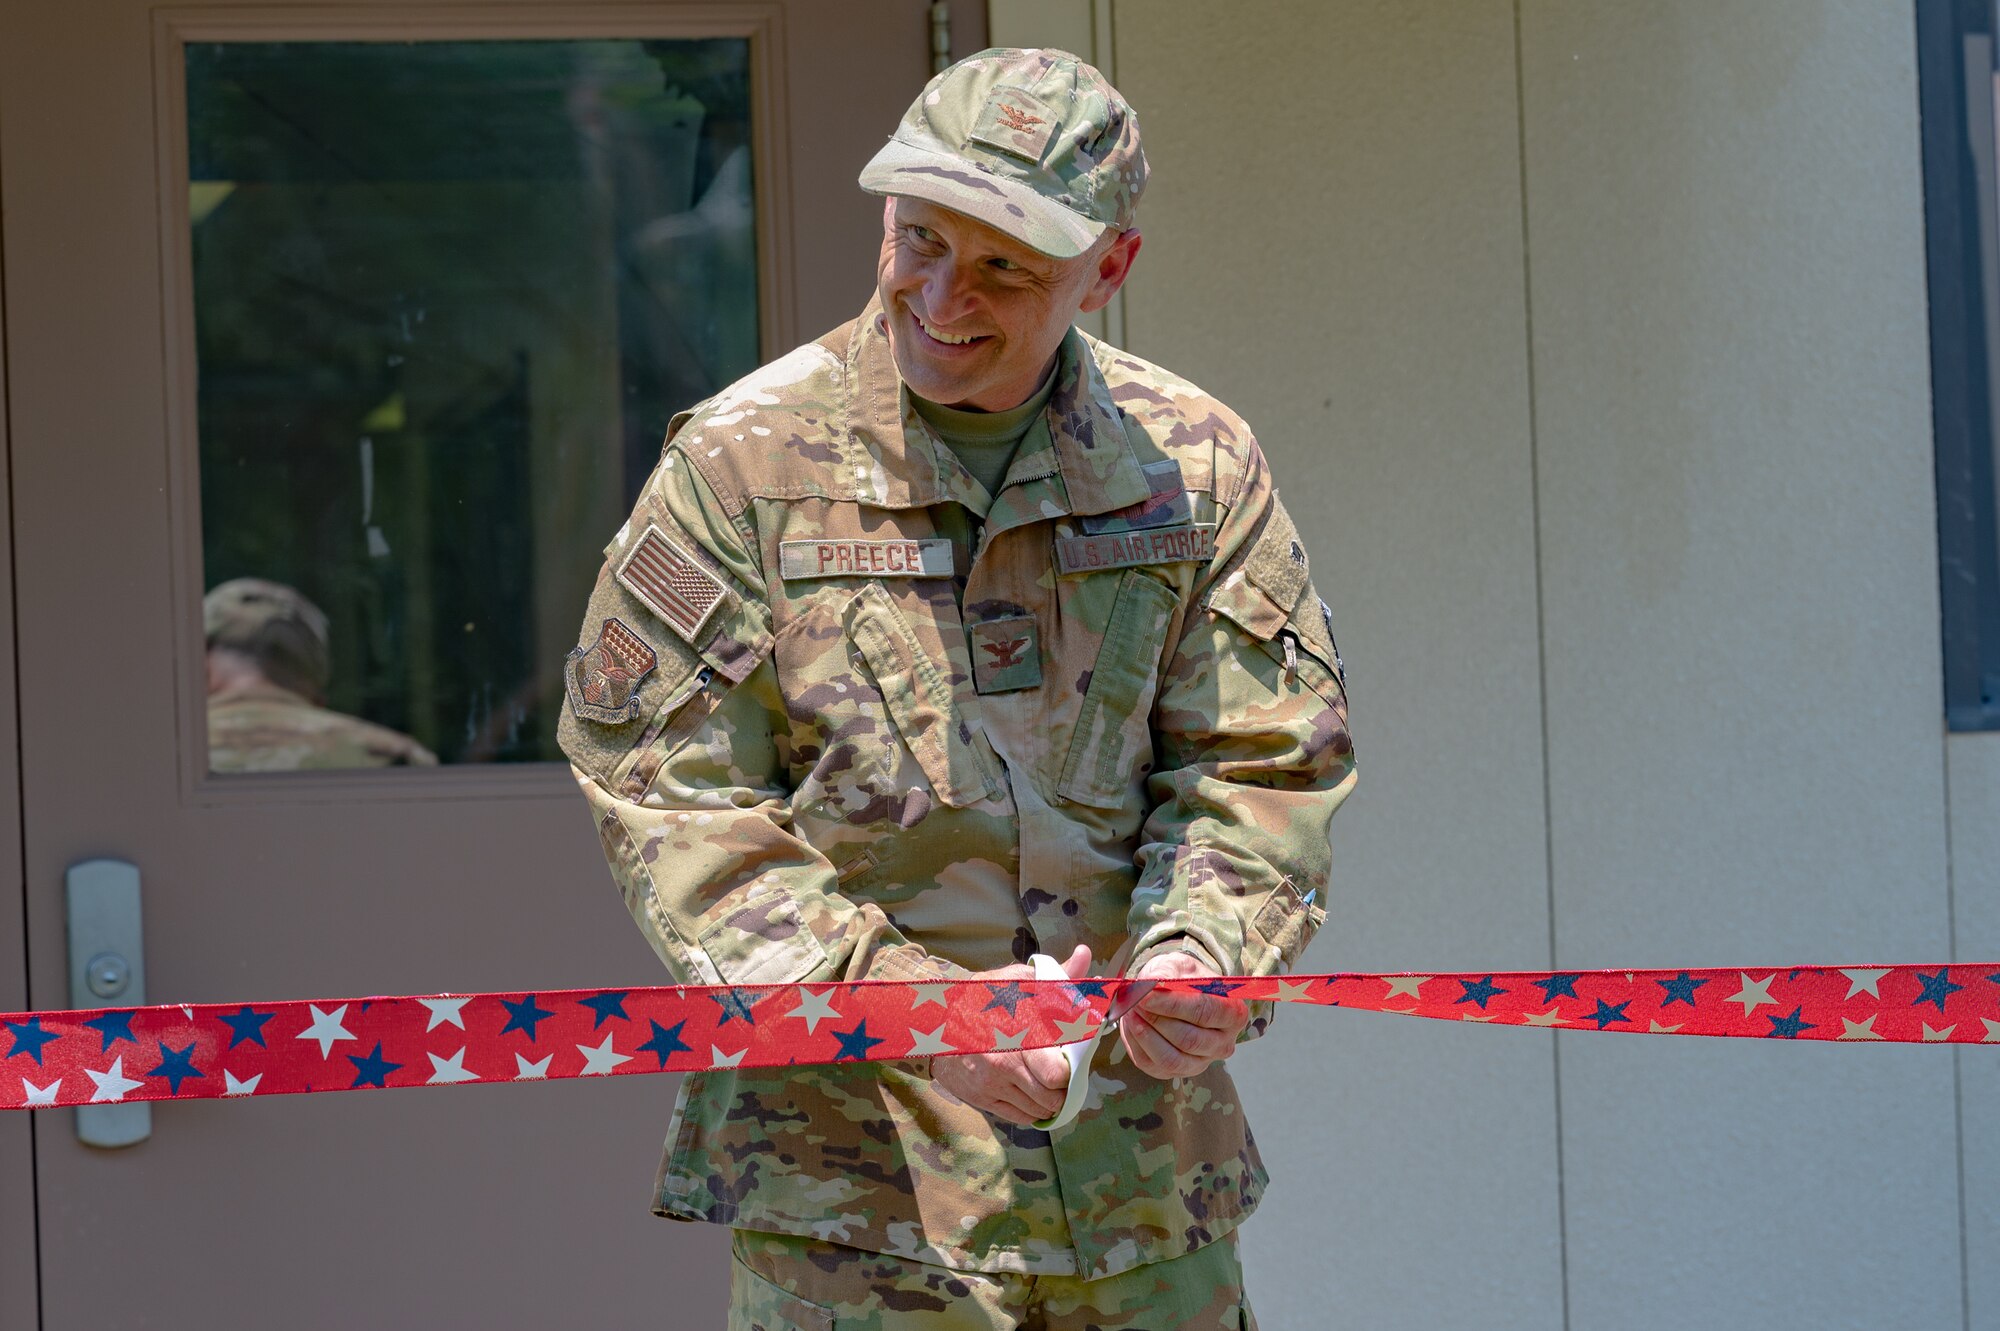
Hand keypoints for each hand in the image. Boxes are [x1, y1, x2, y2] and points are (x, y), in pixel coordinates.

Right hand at [930, 944, 1091, 1125]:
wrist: (934, 1020)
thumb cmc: (983, 997)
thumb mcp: (1017, 980)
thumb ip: (1056, 976)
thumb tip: (1084, 956)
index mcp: (1017, 1035)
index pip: (1057, 1074)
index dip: (1070, 1070)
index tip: (1068, 1058)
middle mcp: (1004, 1067)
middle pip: (1051, 1097)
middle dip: (1063, 1088)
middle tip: (1062, 1073)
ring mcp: (991, 1087)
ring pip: (1037, 1111)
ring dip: (1049, 1100)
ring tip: (1047, 1082)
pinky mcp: (981, 1100)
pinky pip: (1018, 1117)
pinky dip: (1032, 1110)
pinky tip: (1032, 1093)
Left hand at [1118, 950, 1248, 1079]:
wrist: (1176, 995)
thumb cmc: (1184, 981)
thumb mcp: (1180, 966)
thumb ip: (1168, 972)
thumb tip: (1151, 983)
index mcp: (1233, 1014)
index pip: (1204, 1012)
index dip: (1173, 1005)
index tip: (1146, 995)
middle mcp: (1223, 1044)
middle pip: (1189, 1039)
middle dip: (1156, 1019)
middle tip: (1135, 1001)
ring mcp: (1201, 1062)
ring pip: (1171, 1058)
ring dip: (1144, 1034)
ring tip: (1131, 1011)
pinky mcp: (1177, 1072)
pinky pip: (1152, 1064)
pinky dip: (1136, 1044)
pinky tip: (1132, 1024)